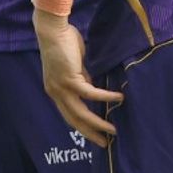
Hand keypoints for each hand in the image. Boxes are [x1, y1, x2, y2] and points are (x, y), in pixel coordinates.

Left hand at [35, 9, 122, 145]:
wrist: (53, 29)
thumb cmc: (64, 41)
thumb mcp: (75, 65)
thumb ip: (82, 77)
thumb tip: (93, 86)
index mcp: (55, 90)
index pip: (69, 114)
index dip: (82, 126)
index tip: (95, 135)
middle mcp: (56, 93)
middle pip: (74, 120)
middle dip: (90, 133)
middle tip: (104, 143)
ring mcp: (62, 88)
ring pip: (81, 113)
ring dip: (98, 123)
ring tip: (113, 129)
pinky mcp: (70, 79)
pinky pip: (90, 93)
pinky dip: (105, 97)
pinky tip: (118, 98)